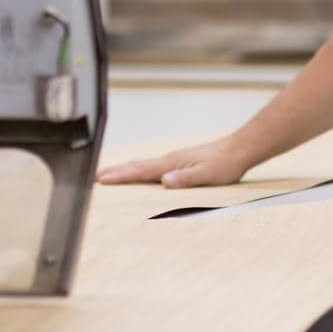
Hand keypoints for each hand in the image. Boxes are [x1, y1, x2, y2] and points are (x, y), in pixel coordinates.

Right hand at [96, 137, 250, 188]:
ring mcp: (173, 159)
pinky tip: (139, 172)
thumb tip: (164, 181)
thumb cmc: (224, 163)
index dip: (120, 175)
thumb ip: (185, 178)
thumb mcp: (207, 174)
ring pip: (143, 165)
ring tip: (109, 173)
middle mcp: (169, 160)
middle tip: (94, 176)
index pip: (140, 170)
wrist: (238, 150)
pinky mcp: (179, 162)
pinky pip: (152, 167)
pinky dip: (138, 169)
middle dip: (115, 171)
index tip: (101, 179)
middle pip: (136, 166)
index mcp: (171, 163)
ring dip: (124, 170)